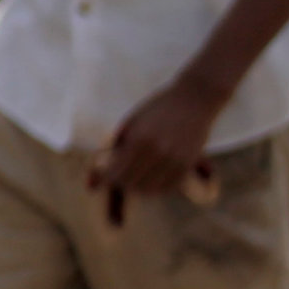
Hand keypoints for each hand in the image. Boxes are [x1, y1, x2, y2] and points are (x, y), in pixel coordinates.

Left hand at [84, 73, 230, 224]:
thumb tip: (93, 179)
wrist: (195, 99)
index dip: (105, 178)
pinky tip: (149, 180)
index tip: (101, 176)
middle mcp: (158, 152)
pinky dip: (155, 188)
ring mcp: (175, 159)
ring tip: (131, 178)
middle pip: (130, 183)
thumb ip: (113, 147)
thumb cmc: (157, 109)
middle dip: (119, 183)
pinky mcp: (189, 164)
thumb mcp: (130, 123)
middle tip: (115, 177)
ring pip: (149, 189)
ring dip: (136, 188)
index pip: (115, 172)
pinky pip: (168, 187)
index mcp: (139, 139)